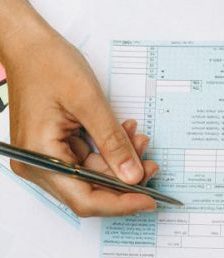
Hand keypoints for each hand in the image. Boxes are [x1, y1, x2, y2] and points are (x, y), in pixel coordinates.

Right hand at [0, 1, 157, 216]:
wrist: (29, 44)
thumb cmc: (47, 63)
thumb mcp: (89, 102)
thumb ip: (113, 143)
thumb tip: (133, 177)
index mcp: (39, 157)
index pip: (84, 199)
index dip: (120, 204)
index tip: (148, 200)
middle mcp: (39, 166)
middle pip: (90, 193)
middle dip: (124, 182)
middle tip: (151, 166)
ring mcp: (47, 160)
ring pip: (93, 178)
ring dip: (120, 164)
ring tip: (140, 142)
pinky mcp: (57, 151)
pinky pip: (89, 162)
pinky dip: (110, 153)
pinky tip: (126, 136)